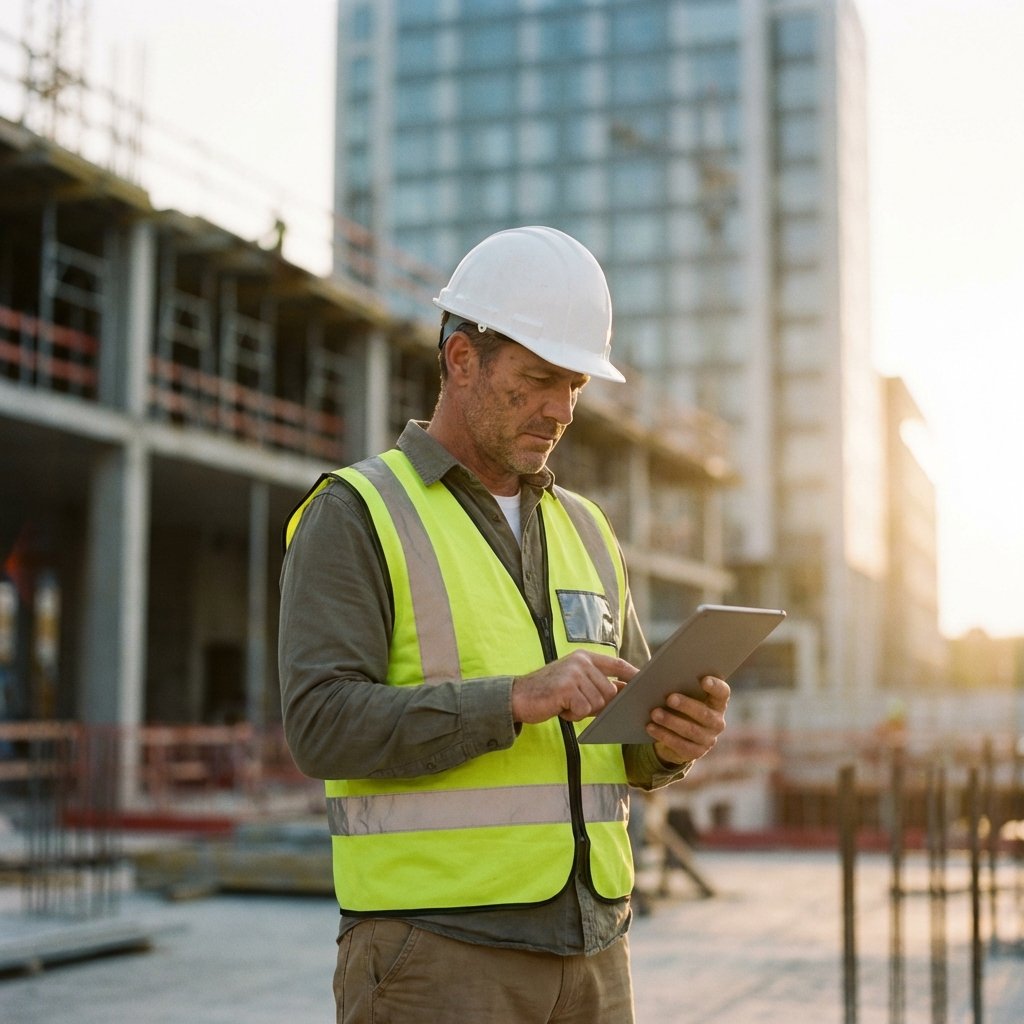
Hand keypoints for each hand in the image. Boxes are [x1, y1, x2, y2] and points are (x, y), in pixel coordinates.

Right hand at [512, 652, 636, 723]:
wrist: (517, 697)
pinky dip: (572, 715)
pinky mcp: (567, 688)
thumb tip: (623, 693)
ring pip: (598, 703)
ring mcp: (574, 673)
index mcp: (584, 657)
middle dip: (596, 704)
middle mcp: (581, 662)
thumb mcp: (574, 683)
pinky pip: (584, 710)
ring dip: (582, 710)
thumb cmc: (548, 693)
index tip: (645, 681)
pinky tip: (559, 708)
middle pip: (610, 692)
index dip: (632, 673)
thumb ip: (596, 685)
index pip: (617, 664)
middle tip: (574, 703)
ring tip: (564, 704)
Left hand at [646, 675, 729, 766]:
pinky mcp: (696, 752)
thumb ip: (667, 679)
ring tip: (654, 713)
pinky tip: (650, 727)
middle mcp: (717, 721)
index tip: (703, 679)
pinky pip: (681, 745)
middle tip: (669, 698)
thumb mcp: (677, 692)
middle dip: (686, 705)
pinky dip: (664, 735)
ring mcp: (708, 738)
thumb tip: (638, 671)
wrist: (676, 734)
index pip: (722, 692)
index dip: (715, 686)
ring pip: (691, 730)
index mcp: (716, 701)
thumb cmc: (677, 705)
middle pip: (704, 713)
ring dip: (671, 721)